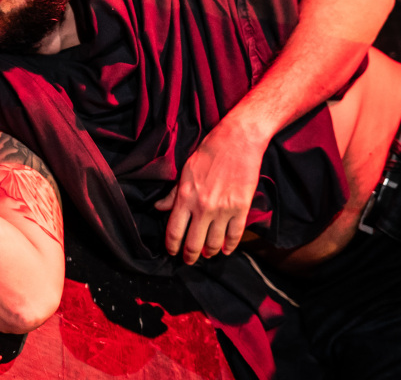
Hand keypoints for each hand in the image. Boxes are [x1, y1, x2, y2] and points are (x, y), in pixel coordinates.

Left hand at [154, 118, 266, 264]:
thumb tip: (159, 207)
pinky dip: (230, 246)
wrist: (237, 141)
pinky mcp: (241, 208)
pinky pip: (235, 235)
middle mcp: (203, 207)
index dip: (172, 246)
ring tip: (207, 254)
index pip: (174, 231)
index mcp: (185, 197)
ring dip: (209, 252)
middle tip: (189, 260)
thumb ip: (173, 194)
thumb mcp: (185, 172)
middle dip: (190, 256)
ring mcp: (223, 210)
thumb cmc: (209, 153)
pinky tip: (226, 249)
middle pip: (193, 243)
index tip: (172, 252)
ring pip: (214, 243)